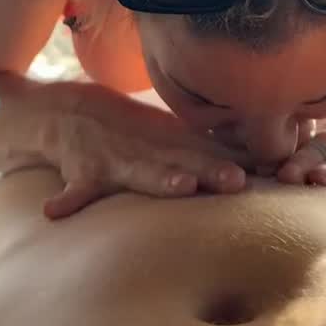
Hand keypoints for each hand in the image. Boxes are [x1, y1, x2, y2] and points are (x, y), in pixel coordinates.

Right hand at [41, 83, 250, 218]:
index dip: (240, 161)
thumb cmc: (128, 134)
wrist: (69, 112)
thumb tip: (254, 164)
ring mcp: (117, 161)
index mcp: (171, 147)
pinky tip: (56, 213)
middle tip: (237, 179)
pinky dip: (68, 200)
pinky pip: (76, 191)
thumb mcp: (166, 140)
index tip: (269, 170)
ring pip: (142, 173)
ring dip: (161, 179)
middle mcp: (149, 153)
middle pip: (187, 162)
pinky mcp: (84, 173)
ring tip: (183, 186)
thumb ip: (204, 155)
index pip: (212, 154)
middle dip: (211, 170)